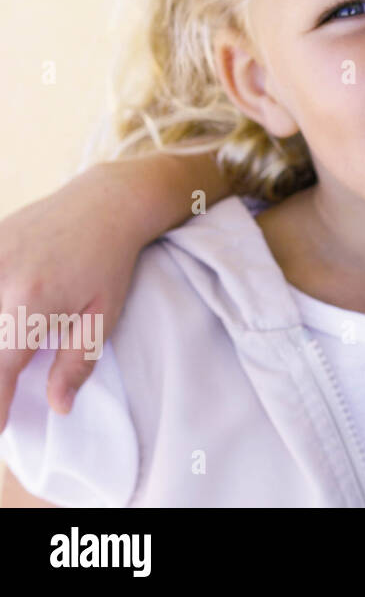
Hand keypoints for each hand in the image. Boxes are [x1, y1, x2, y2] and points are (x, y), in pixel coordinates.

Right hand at [0, 167, 136, 429]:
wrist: (107, 202)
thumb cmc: (111, 262)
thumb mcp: (104, 314)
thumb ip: (77, 361)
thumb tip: (58, 406)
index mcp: (32, 303)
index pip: (0, 367)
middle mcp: (1, 279)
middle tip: (3, 385)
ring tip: (5, 351)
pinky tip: (0, 313)